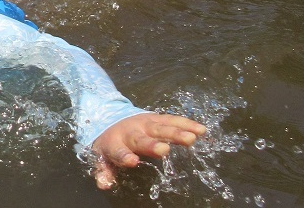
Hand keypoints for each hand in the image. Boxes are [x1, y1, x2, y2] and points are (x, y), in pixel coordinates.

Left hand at [90, 113, 205, 189]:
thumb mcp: (102, 157)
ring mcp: (145, 124)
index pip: (119, 151)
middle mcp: (132, 132)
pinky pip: (173, 120)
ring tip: (191, 138)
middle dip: (152, 144)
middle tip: (163, 150)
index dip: (125, 156)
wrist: (111, 117)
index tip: (132, 161)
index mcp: (116, 143)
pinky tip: (200, 130)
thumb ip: (104, 171)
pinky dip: (186, 124)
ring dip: (175, 133)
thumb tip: (104, 185)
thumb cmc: (111, 144)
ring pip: (161, 128)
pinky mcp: (157, 118)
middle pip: (142, 139)